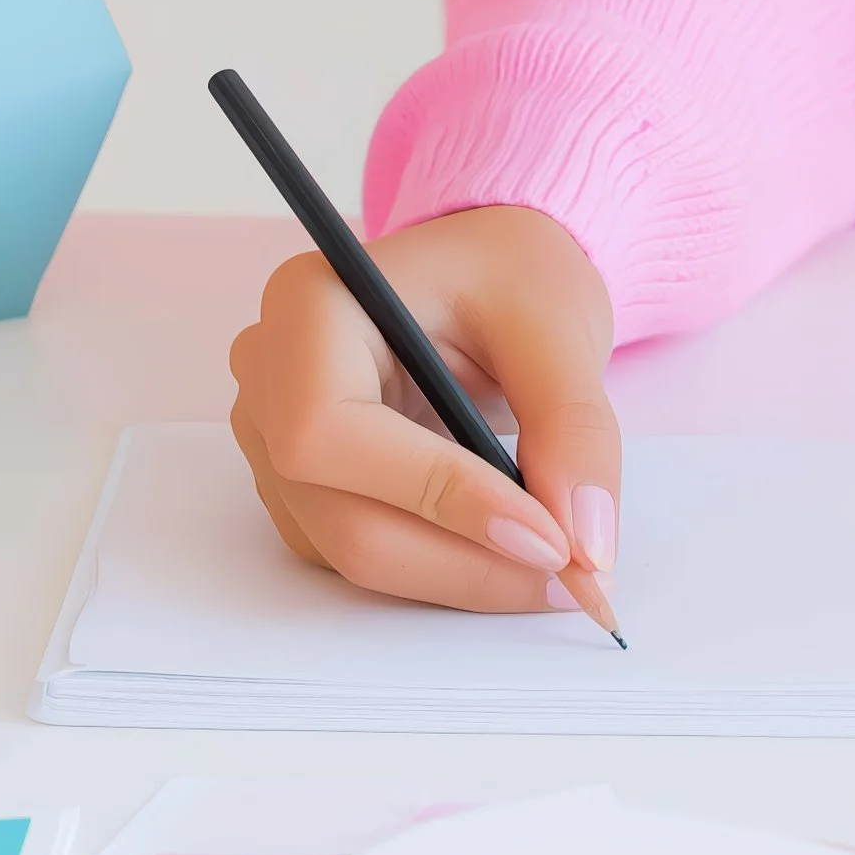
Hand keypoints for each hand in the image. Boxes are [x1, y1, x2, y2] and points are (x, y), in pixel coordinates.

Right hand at [229, 205, 621, 610]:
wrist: (493, 281)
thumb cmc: (511, 278)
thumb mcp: (560, 324)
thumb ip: (573, 428)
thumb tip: (584, 545)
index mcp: (309, 307)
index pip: (330, 430)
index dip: (437, 495)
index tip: (547, 537)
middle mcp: (269, 378)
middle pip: (340, 515)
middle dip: (466, 561)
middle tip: (574, 576)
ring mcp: (273, 441)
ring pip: (353, 553)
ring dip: (461, 576)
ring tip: (555, 562)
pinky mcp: (302, 491)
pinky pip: (362, 558)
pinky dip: (443, 570)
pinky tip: (504, 548)